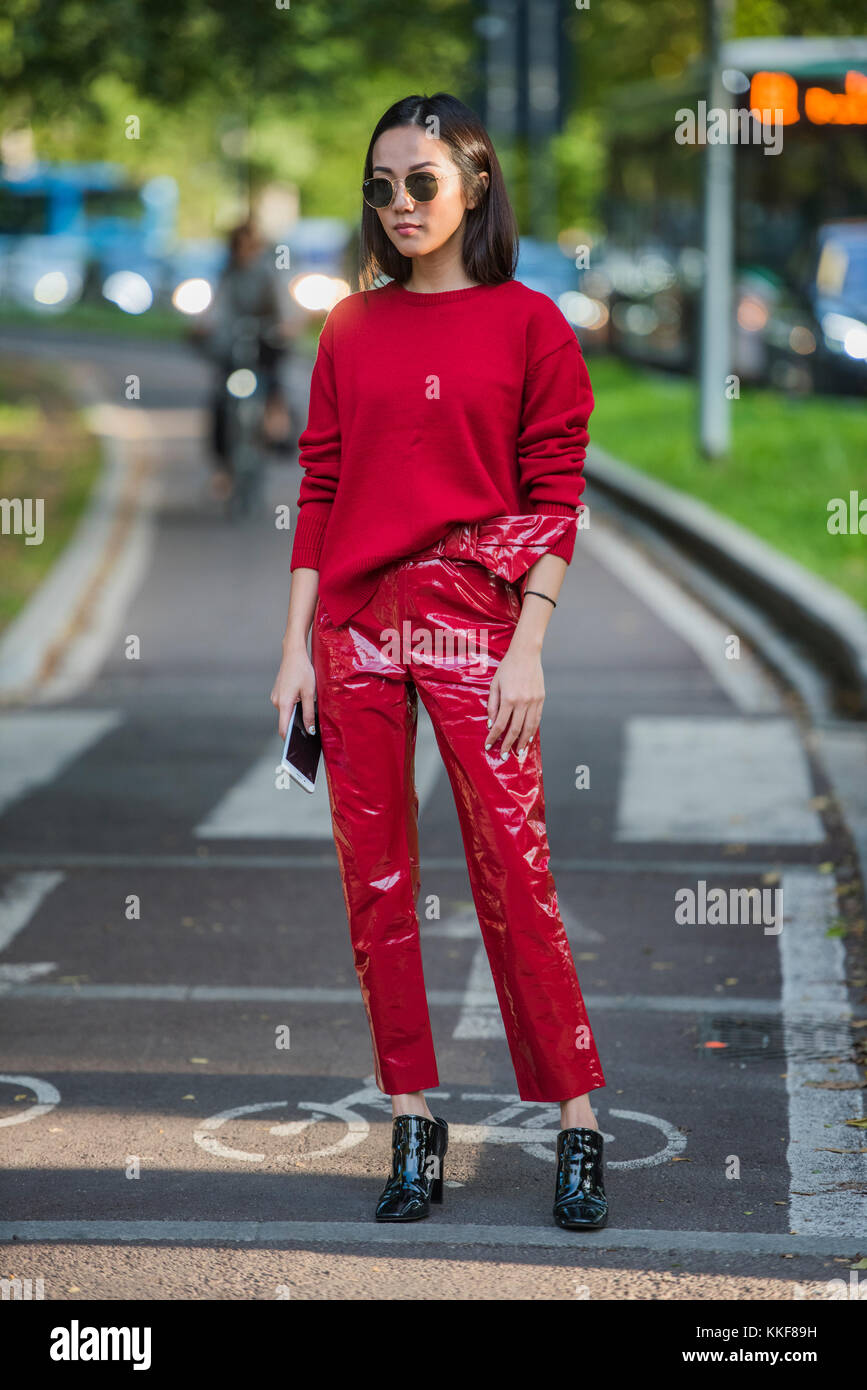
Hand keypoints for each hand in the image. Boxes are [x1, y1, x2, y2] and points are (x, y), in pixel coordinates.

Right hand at [271, 646, 316, 740]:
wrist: (293, 653)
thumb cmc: (302, 670)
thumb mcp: (310, 693)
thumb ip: (309, 713)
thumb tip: (309, 729)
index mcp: (283, 703)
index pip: (283, 729)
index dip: (290, 739)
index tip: (298, 746)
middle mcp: (276, 702)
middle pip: (285, 721)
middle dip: (296, 726)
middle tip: (310, 729)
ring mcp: (276, 697)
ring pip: (286, 712)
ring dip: (296, 714)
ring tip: (308, 708)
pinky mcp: (278, 693)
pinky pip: (286, 705)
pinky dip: (293, 706)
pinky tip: (302, 699)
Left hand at [484, 638, 543, 760]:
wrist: (526, 654)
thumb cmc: (507, 668)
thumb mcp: (494, 685)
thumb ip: (492, 705)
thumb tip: (491, 724)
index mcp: (508, 698)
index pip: (500, 724)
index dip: (494, 738)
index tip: (489, 746)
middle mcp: (522, 702)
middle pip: (515, 730)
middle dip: (508, 745)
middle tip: (504, 757)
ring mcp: (533, 702)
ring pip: (528, 728)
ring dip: (522, 742)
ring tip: (518, 753)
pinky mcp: (541, 700)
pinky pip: (537, 720)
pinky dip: (532, 732)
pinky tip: (528, 739)